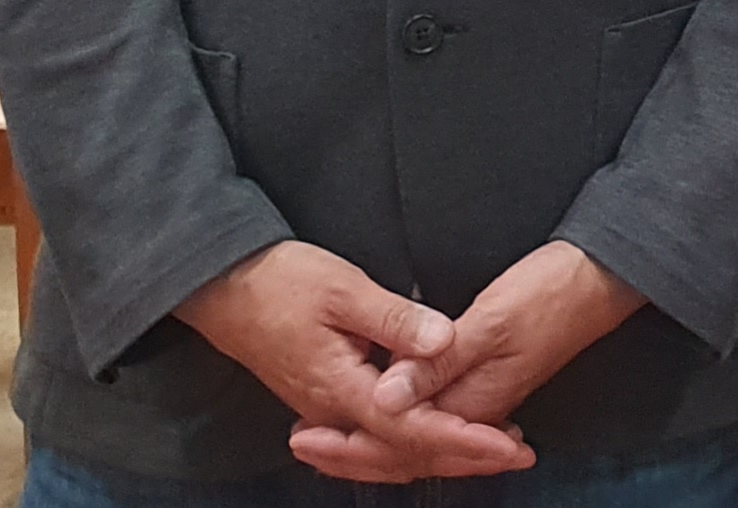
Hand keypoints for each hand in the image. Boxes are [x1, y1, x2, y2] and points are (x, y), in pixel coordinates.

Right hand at [176, 242, 528, 481]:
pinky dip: (409, 440)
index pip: (415, 430)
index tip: (508, 446)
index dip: (466, 441)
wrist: (221, 286)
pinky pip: (374, 434)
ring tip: (489, 447)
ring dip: (439, 451)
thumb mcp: (344, 290)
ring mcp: (327, 406)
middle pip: (406, 451)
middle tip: (516, 453)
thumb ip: (396, 320)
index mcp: (343, 388)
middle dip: (464, 456)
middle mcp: (335, 409)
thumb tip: (445, 343)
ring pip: (390, 448)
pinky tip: (433, 434)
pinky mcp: (324, 396)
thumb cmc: (279, 282)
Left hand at [304, 241, 648, 478]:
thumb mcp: (490, 322)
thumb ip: (436, 364)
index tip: (304, 438)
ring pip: (418, 439)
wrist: (602, 278)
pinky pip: (433, 419)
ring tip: (326, 434)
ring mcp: (484, 400)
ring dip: (373, 442)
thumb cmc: (551, 293)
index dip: (348, 445)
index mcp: (472, 403)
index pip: (399, 442)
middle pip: (405, 452)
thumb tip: (384, 399)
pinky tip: (385, 413)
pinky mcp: (488, 383)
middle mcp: (476, 411)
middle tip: (300, 443)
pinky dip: (401, 425)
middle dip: (352, 453)